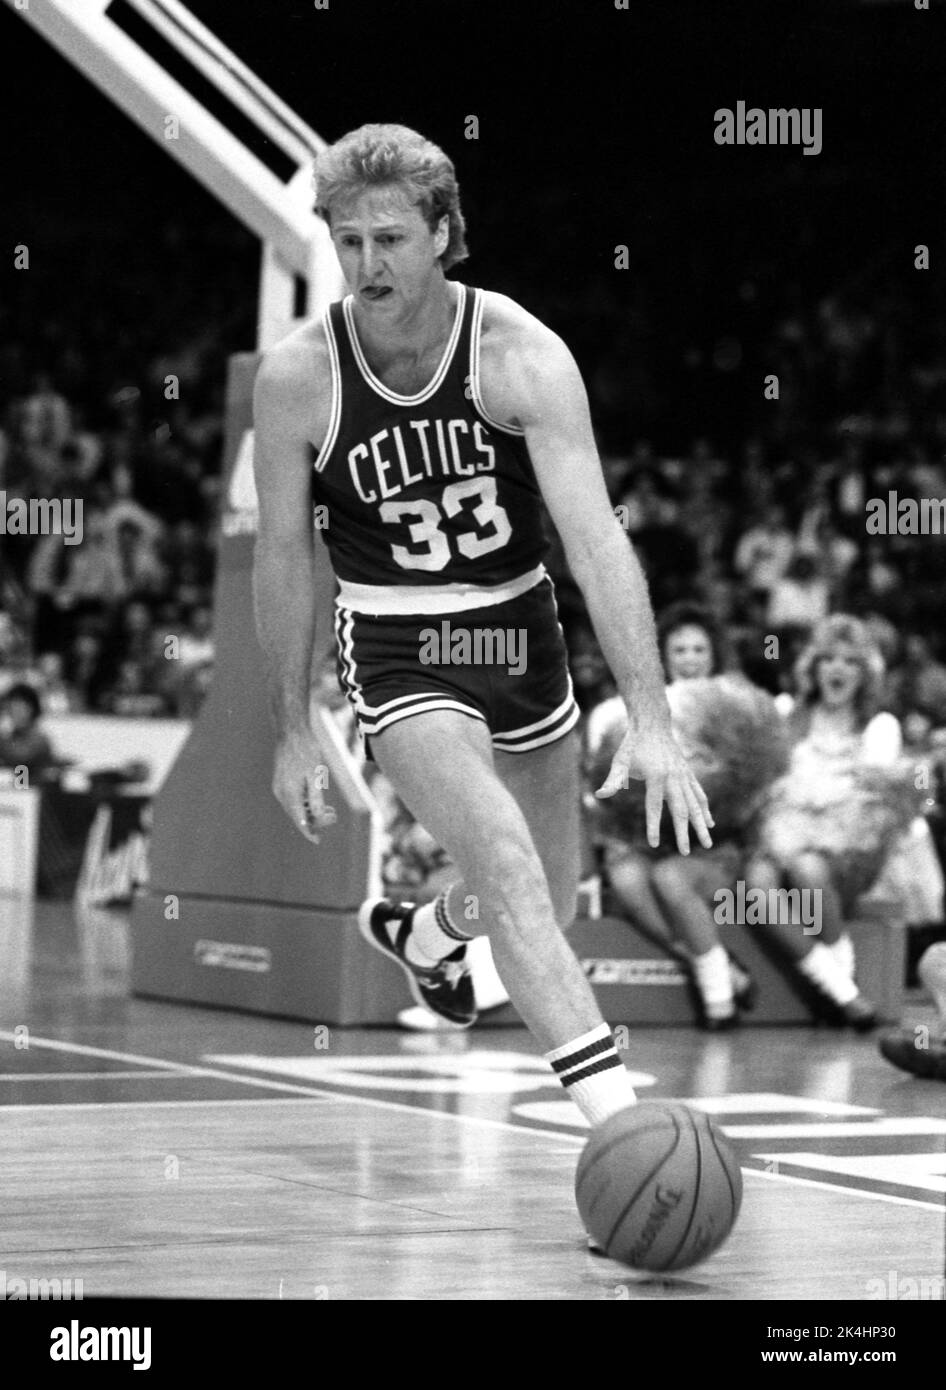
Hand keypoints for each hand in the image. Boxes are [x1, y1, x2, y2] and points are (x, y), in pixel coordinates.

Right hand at [272, 728, 334, 842]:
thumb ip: (316, 798)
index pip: (299, 820)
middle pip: (298, 816)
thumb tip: (317, 817)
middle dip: (315, 820)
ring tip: (331, 810)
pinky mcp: (281, 782)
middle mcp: (281, 793)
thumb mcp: (316, 774)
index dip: (309, 832)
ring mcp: (279, 787)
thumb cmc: (306, 750)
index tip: (317, 842)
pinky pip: (293, 799)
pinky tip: (318, 800)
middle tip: (334, 816)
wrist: (292, 731)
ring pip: (295, 808)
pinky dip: (305, 803)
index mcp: (289, 794)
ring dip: (311, 811)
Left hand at [595, 722, 713, 853]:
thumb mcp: (620, 762)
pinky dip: (704, 809)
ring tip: (708, 844)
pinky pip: (699, 794)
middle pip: (681, 810)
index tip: (654, 844)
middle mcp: (674, 777)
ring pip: (695, 804)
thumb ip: (613, 781)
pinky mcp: (688, 774)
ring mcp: (684, 776)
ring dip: (701, 825)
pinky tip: (709, 823)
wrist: (653, 724)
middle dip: (684, 833)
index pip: (654, 807)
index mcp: (656, 776)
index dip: (653, 826)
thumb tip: (599, 795)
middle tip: (686, 853)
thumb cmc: (632, 745)